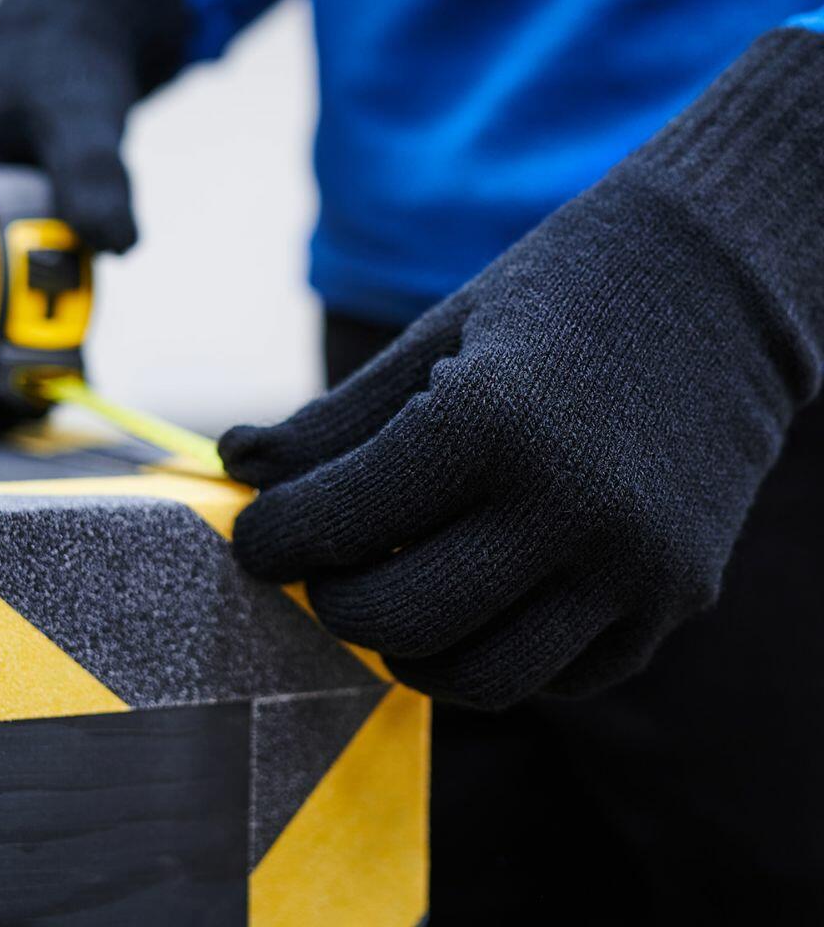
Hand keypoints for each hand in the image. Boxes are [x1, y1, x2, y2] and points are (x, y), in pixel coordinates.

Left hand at [221, 29, 823, 708]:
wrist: (719, 283)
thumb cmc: (559, 296)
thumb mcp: (439, 337)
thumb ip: (337, 419)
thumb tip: (241, 468)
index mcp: (493, 420)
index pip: (340, 521)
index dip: (272, 539)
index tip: (255, 537)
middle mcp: (570, 505)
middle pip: (399, 621)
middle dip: (332, 604)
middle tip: (320, 570)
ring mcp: (635, 565)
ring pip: (481, 678)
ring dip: (411, 653)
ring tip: (392, 600)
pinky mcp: (680, 597)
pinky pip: (564, 677)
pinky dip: (500, 658)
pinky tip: (478, 605)